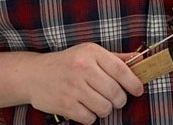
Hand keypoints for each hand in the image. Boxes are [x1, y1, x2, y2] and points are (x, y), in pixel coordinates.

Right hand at [23, 43, 143, 123]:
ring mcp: (72, 87)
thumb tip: (139, 58)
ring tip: (98, 102)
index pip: (121, 70)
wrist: (33, 74)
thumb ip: (114, 58)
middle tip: (116, 99)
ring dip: (105, 109)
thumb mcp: (89, 53)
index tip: (138, 90)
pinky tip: (85, 107)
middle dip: (119, 100)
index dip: (133, 83)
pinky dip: (91, 116)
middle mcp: (82, 68)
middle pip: (115, 92)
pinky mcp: (64, 104)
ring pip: (104, 108)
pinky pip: (89, 118)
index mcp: (91, 53)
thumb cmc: (66, 63)